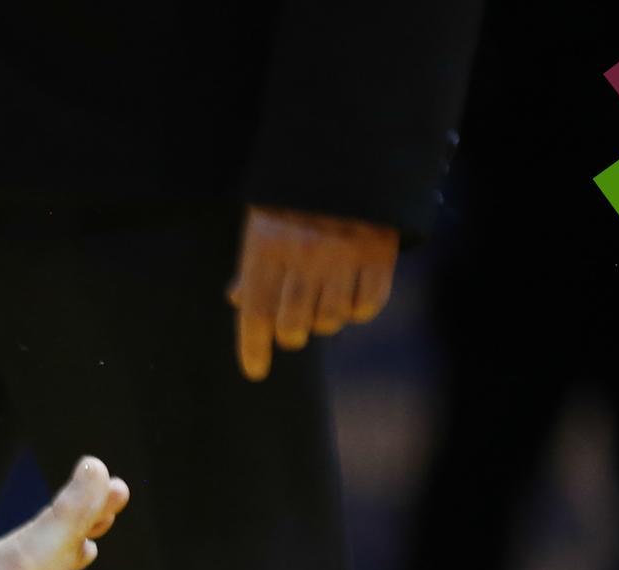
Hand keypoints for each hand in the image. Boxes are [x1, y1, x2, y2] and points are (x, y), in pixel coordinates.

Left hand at [226, 206, 397, 382]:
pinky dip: (358, 309)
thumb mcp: (263, 219)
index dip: (253, 349)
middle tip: (293, 327)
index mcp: (268, 245)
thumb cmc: (297, 193)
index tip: (255, 371)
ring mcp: (344, 254)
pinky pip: (367, 306)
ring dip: (325, 320)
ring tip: (323, 301)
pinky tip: (351, 294)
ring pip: (331, 320)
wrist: (352, 149)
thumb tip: (238, 301)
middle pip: (294, 326)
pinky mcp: (380, 252)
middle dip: (291, 334)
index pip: (256, 313)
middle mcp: (305, 253)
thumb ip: (252, 262)